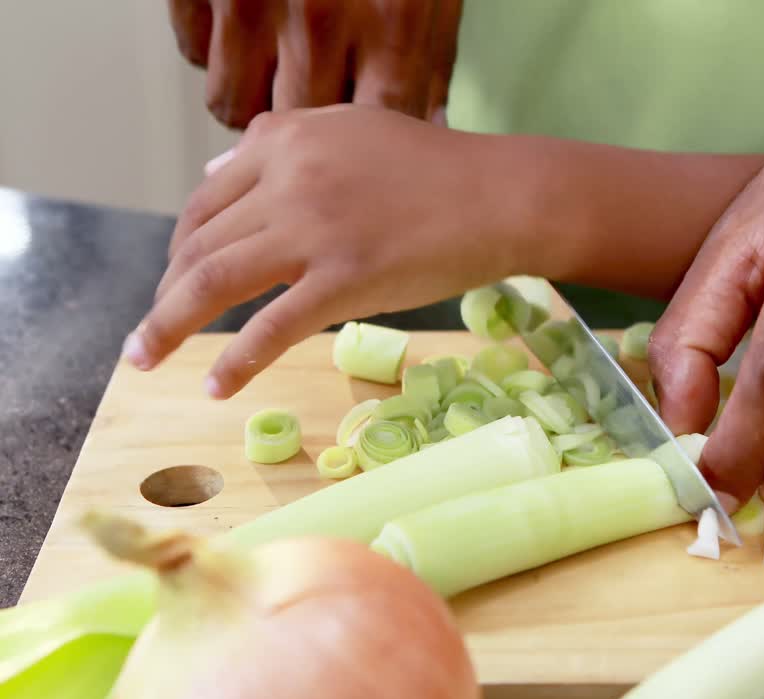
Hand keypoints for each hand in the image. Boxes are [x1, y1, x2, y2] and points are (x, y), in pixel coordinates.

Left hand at [123, 105, 533, 396]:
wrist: (500, 196)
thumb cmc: (435, 169)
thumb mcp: (349, 130)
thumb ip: (280, 144)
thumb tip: (213, 173)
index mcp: (284, 141)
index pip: (204, 202)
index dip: (177, 249)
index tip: (171, 282)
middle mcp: (287, 180)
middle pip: (197, 245)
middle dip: (164, 294)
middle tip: (151, 334)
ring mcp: (314, 232)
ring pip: (215, 284)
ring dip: (168, 326)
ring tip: (146, 359)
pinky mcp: (346, 280)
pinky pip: (272, 327)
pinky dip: (236, 362)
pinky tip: (216, 387)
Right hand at [166, 0, 460, 128]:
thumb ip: (427, 62)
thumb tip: (429, 128)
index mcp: (391, 24)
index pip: (380, 125)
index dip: (368, 150)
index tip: (362, 145)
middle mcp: (321, 21)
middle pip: (301, 127)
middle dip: (301, 123)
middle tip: (308, 98)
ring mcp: (252, 5)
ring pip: (234, 107)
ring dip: (251, 95)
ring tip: (271, 63)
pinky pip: (195, 57)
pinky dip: (214, 51)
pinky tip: (240, 25)